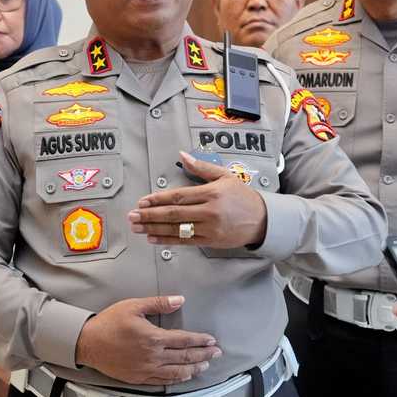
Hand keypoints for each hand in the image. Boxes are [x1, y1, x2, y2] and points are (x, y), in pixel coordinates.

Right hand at [75, 296, 220, 384]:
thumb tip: (179, 300)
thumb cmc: (108, 323)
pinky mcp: (138, 378)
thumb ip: (159, 303)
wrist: (88, 343)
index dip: (200, 340)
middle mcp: (152, 356)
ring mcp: (146, 369)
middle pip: (184, 357)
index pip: (184, 340)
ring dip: (193, 369)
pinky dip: (176, 379)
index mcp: (153, 337)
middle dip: (203, 355)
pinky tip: (184, 376)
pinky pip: (162, 381)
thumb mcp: (134, 306)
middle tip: (216, 354)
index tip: (211, 340)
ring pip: (176, 372)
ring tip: (204, 366)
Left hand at [128, 151, 266, 248]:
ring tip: (137, 228)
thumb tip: (182, 155)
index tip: (142, 202)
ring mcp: (210, 228)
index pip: (178, 196)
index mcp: (211, 193)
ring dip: (154, 229)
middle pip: (173, 214)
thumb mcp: (224, 176)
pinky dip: (167, 240)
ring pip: (177, 229)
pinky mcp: (211, 241)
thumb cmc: (242, 196)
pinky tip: (153, 238)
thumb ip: (201, 167)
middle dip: (150, 215)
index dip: (158, 199)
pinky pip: (185, 241)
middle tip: (132, 216)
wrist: (263, 219)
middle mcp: (209, 211)